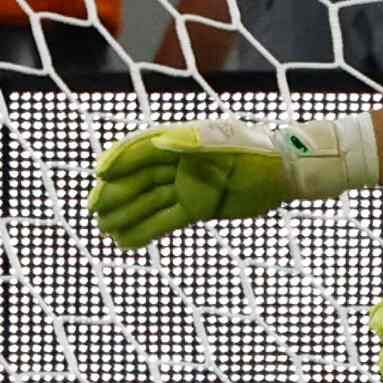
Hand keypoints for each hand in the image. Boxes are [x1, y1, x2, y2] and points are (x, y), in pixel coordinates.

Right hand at [90, 112, 379, 248]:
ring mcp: (187, 186)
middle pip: (139, 179)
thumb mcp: (230, 142)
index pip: (142, 149)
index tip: (100, 173)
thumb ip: (195, 142)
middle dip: (116, 194)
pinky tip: (127, 242)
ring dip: (126, 216)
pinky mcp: (198, 207)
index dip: (120, 160)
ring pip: (149, 202)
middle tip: (93, 210)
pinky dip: (146, 231)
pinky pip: (166, 220)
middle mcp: (178, 163)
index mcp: (181, 140)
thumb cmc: (258, 150)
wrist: (288, 171)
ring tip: (104, 230)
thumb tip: (160, 142)